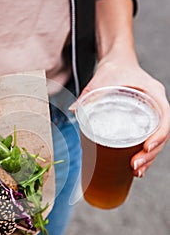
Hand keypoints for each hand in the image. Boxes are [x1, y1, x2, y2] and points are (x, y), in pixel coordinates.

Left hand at [79, 58, 169, 177]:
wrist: (118, 62)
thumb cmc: (114, 68)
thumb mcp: (101, 79)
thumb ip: (89, 93)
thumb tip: (74, 110)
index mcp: (153, 94)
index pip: (164, 118)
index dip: (158, 135)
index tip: (146, 148)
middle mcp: (156, 106)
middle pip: (161, 134)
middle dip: (151, 154)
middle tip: (135, 167)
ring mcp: (151, 114)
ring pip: (156, 139)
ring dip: (149, 158)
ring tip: (137, 172)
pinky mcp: (142, 120)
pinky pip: (147, 138)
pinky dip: (143, 152)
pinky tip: (135, 166)